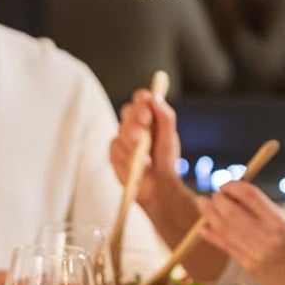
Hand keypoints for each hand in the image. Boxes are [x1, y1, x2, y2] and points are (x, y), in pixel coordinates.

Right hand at [112, 88, 183, 205]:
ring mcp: (123, 136)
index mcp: (151, 116)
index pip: (142, 98)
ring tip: (146, 161)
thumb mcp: (170, 138)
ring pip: (121, 128)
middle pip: (128, 110)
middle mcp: (135, 123)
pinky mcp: (114, 150)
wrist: (157, 187)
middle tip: (141, 138)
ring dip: (133, 144)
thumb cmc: (165, 162)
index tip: (147, 116)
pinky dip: (125, 156)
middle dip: (135, 123)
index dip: (141, 103)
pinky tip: (135, 166)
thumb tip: (156, 97)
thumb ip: (165, 117)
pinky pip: (115, 146)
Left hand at [194, 182, 284, 284]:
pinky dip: (212, 235)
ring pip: (225, 229)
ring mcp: (257, 253)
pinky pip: (226, 247)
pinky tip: (203, 227)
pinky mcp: (249, 267)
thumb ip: (265, 212)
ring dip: (209, 214)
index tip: (226, 186)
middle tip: (212, 196)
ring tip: (201, 204)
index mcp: (280, 222)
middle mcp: (268, 236)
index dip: (233, 187)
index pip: (250, 195)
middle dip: (218, 200)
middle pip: (232, 211)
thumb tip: (236, 197)